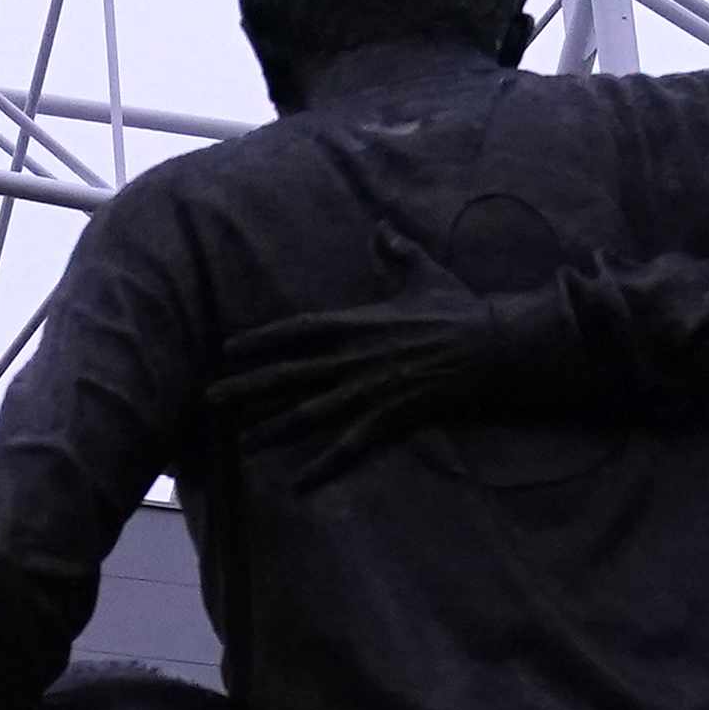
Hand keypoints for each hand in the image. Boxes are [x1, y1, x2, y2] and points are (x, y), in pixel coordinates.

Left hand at [213, 287, 590, 482]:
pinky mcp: (392, 417)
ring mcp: (373, 389)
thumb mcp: (426, 273)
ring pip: (311, 413)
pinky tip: (298, 484)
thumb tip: (383, 225)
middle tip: (210, 401)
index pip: (299, 330)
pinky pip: (351, 446)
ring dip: (273, 428)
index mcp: (360, 322)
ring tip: (240, 443)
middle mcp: (358, 357)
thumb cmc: (461, 309)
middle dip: (249, 388)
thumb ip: (398, 251)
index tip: (230, 348)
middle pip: (291, 375)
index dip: (263, 339)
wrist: (498, 345)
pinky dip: (324, 466)